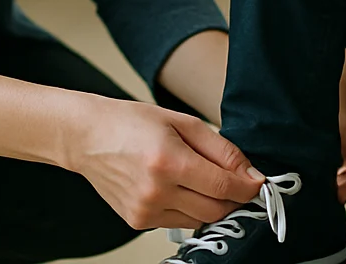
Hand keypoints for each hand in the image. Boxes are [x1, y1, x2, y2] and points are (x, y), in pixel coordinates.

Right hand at [63, 97, 264, 230]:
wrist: (86, 137)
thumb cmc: (131, 122)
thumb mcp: (181, 122)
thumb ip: (221, 149)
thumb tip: (250, 174)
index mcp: (168, 160)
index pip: (223, 186)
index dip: (248, 187)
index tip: (259, 182)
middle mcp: (156, 191)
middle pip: (216, 209)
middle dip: (233, 197)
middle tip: (235, 180)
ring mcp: (145, 210)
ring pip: (200, 219)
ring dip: (211, 203)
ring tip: (200, 178)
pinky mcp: (137, 221)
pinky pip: (179, 222)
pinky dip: (188, 208)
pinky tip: (177, 186)